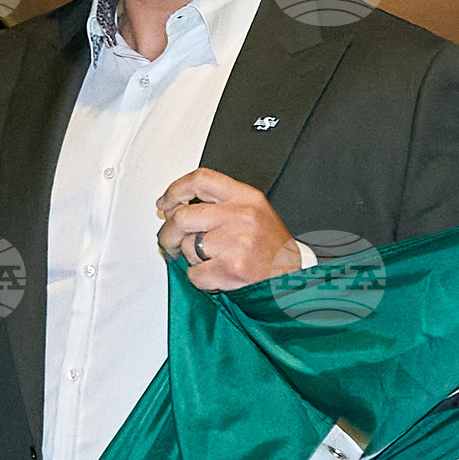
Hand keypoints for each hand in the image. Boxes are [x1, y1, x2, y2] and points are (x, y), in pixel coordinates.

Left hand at [154, 167, 303, 291]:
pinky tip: (218, 276)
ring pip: (189, 247)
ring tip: (211, 261)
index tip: (165, 203)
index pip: (201, 179)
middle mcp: (243, 216)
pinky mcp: (232, 267)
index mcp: (247, 197)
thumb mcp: (254, 213)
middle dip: (169, 232)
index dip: (175, 190)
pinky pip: (195, 273)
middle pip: (184, 215)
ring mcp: (238, 242)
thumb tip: (176, 207)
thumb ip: (220, 205)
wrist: (294, 279)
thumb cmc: (272, 250)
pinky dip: (200, 279)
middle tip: (170, 241)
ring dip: (192, 259)